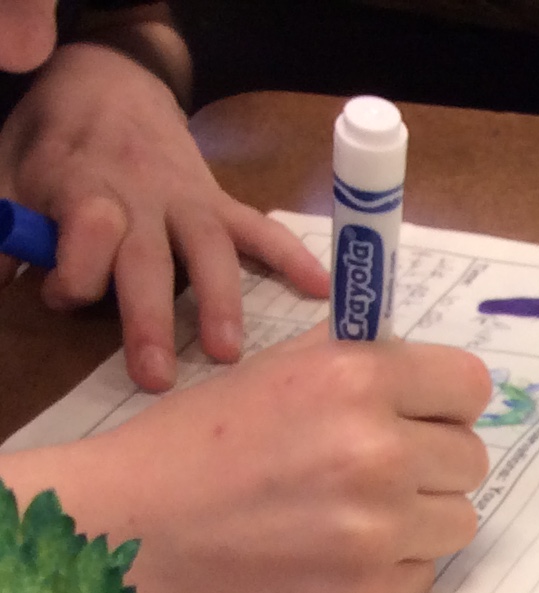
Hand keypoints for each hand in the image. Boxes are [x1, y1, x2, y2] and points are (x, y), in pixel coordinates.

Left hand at [0, 41, 329, 389]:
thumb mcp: (13, 174)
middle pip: (147, 260)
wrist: (106, 84)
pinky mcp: (220, 203)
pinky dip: (290, 257)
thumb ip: (11, 229)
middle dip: (149, 317)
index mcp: (84, 190)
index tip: (58, 295)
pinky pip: (258, 231)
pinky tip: (319, 288)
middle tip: (156, 375)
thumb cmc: (58, 145)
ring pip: (208, 252)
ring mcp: (187, 201)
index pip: (81, 240)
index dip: (70, 274)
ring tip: (227, 351)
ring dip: (220, 302)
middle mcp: (141, 198)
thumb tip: (0, 280)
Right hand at [0, 329, 493, 592]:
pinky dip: (390, 568)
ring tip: (352, 514)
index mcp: (354, 380)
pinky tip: (333, 555)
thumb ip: (355, 362)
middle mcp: (377, 453)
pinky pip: (423, 574)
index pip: (468, 385)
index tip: (424, 415)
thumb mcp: (272, 371)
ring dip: (419, 519)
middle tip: (375, 470)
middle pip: (470, 459)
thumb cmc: (194, 445)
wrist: (130, 530)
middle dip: (433, 462)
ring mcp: (378, 532)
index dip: (446, 401)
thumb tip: (422, 366)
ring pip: (458, 521)